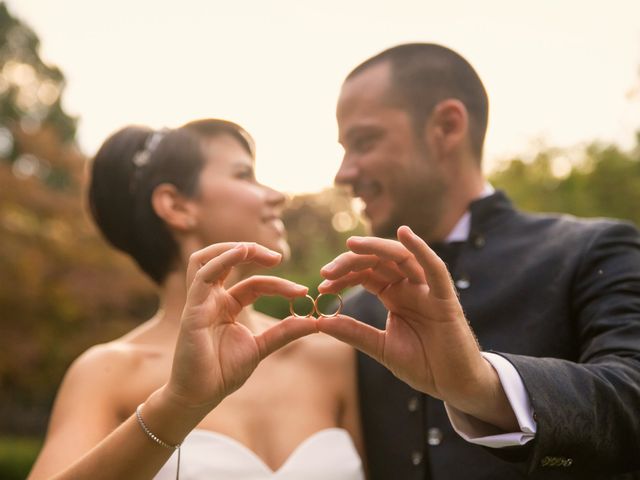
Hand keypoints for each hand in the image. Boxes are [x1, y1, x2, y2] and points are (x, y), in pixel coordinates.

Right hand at [166, 242, 317, 410]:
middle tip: (278, 256)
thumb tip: (316, 322)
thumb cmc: (224, 372)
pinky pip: (202, 276)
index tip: (302, 291)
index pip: (255, 283)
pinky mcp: (192, 309)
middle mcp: (212, 299)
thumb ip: (285, 332)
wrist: (201, 396)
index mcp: (227, 305)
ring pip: (207, 259)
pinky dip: (221, 260)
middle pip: (226, 259)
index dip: (279, 283)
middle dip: (251, 251)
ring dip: (231, 248)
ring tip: (255, 248)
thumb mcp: (261, 347)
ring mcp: (199, 301)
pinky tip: (240, 252)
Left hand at [317, 226, 515, 427]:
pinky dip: (421, 249)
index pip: (366, 274)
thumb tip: (320, 321)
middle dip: (351, 262)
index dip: (343, 275)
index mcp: (394, 295)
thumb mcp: (381, 348)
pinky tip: (405, 234)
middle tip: (326, 271)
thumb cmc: (422, 365)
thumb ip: (354, 333)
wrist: (453, 385)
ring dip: (377, 247)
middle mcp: (410, 287)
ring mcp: (428, 290)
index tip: (322, 284)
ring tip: (352, 244)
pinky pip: (435, 269)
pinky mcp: (445, 299)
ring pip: (402, 258)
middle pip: (378, 262)